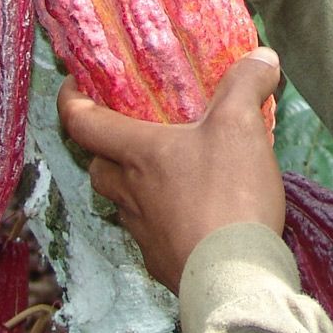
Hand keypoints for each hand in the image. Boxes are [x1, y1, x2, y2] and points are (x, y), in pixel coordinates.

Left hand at [57, 47, 285, 295]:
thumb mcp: (242, 126)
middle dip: (105, 146)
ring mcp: (144, 232)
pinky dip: (162, 217)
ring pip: (123, 200)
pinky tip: (191, 212)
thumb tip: (261, 56)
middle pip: (98, 166)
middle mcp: (130, 193)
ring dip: (134, 183)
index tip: (74, 85)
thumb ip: (246, 85)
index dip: (71, 100)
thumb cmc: (227, 195)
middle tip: (128, 130)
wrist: (234, 277)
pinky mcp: (162, 261)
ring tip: (167, 171)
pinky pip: (151, 232)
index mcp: (138, 154)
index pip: (83, 123)